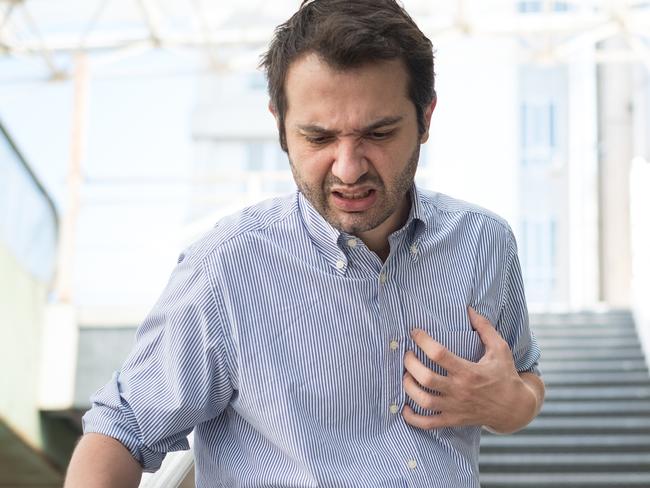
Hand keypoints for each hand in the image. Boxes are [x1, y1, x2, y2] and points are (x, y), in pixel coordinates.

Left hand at [402, 307, 540, 432]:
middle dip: (410, 364)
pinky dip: (413, 418)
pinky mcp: (453, 420)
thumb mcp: (500, 349)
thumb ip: (485, 328)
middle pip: (427, 378)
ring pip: (424, 400)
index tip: (414, 332)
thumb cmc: (505, 375)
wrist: (514, 409)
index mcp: (469, 371)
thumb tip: (470, 309)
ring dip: (409, 387)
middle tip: (406, 354)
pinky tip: (405, 408)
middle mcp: (460, 390)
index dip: (423, 340)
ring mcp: (455, 407)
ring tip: (405, 375)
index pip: (439, 354)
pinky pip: (429, 423)